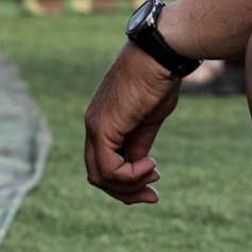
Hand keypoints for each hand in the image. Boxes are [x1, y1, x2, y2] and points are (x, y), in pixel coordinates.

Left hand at [83, 45, 183, 203]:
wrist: (159, 56)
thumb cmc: (158, 81)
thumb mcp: (148, 121)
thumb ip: (138, 145)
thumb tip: (137, 168)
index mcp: (103, 124)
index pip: (103, 165)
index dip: (127, 182)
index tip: (154, 181)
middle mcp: (92, 127)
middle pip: (98, 175)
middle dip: (126, 192)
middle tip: (152, 195)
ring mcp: (94, 127)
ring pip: (101, 176)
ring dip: (130, 185)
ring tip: (153, 174)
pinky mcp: (102, 127)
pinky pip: (109, 168)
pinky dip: (130, 175)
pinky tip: (150, 165)